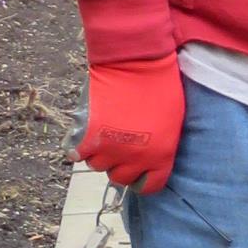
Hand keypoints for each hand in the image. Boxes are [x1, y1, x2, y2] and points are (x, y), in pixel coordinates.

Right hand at [75, 55, 183, 192]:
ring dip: (99, 153)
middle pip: (119, 177)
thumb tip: (146, 160)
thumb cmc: (160, 86)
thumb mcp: (172, 123)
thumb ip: (159, 147)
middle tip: (120, 144)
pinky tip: (86, 134)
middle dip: (119, 163)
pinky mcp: (87, 135)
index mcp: (160, 157)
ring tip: (105, 132)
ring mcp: (108, 148)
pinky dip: (78, 146)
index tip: (137, 169)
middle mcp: (134, 159)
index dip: (141, 177)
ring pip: (97, 165)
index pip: (148, 185)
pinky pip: (75, 154)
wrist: (136, 62)